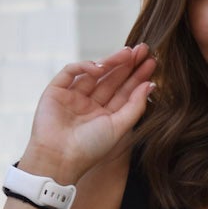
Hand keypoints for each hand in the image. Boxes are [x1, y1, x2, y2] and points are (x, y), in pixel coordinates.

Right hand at [22, 43, 157, 182]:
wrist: (59, 159)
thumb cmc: (90, 148)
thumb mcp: (119, 127)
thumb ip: (135, 106)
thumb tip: (150, 84)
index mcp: (105, 115)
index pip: (124, 91)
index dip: (137, 77)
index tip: (151, 63)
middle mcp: (89, 104)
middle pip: (111, 79)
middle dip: (127, 64)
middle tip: (143, 49)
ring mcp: (73, 96)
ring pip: (94, 72)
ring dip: (111, 61)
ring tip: (128, 53)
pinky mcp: (56, 90)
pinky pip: (70, 72)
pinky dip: (84, 66)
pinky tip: (100, 67)